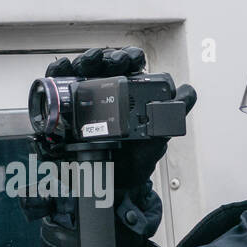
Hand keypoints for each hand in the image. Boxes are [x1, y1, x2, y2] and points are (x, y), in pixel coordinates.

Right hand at [36, 47, 194, 190]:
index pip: (128, 66)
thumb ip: (171, 116)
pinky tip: (65, 68)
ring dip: (85, 60)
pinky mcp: (64, 110)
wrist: (110, 189)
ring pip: (81, 70)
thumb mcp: (156, 139)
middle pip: (103, 64)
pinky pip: (58, 87)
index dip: (129, 58)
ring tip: (89, 62)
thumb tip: (188, 92)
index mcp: (128, 95)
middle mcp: (105, 94)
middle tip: (112, 62)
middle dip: (107, 57)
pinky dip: (59, 72)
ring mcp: (83, 100)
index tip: (132, 60)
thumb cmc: (132, 162)